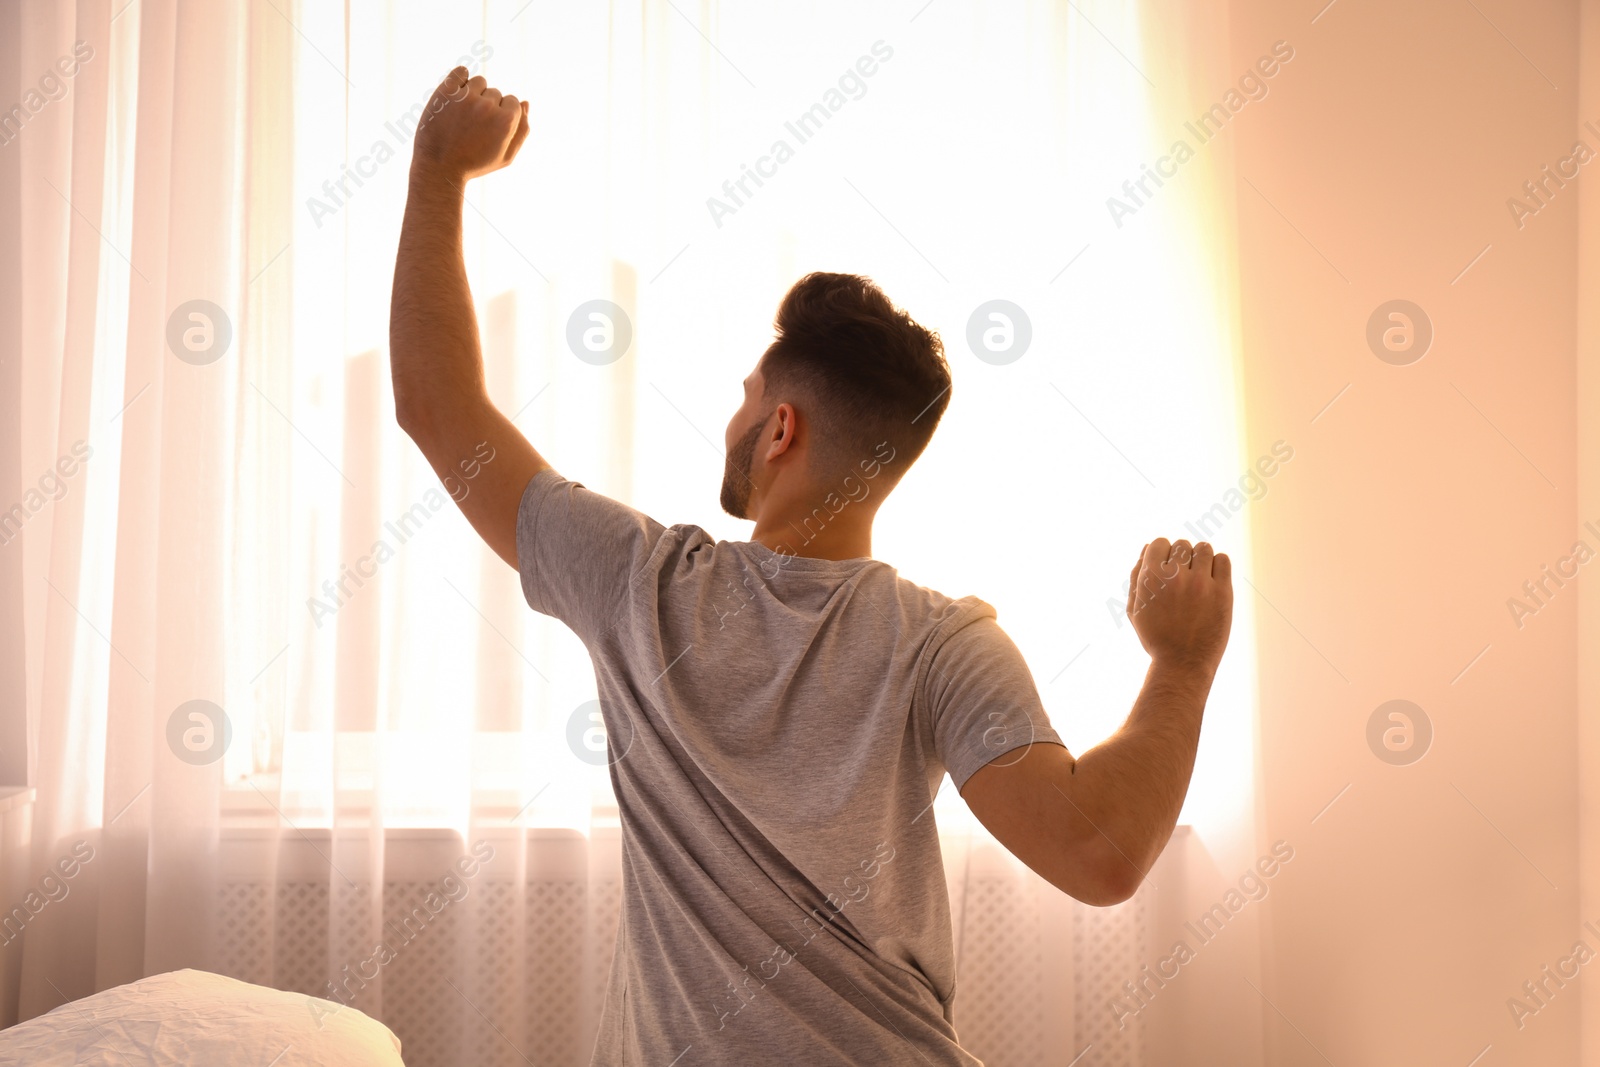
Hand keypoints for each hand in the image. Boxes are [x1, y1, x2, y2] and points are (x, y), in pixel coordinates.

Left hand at [411, 66, 529, 184]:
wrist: (438, 168)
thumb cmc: (475, 164)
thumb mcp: (506, 156)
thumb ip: (521, 130)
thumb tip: (525, 103)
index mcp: (505, 120)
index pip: (513, 101)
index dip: (503, 115)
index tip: (489, 129)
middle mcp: (487, 105)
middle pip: (495, 92)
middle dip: (488, 106)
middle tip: (473, 127)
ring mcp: (465, 97)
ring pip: (479, 81)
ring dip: (475, 93)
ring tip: (463, 114)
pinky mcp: (446, 92)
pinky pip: (460, 72)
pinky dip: (461, 77)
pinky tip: (457, 93)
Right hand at [1126, 538, 1232, 672]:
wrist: (1182, 664)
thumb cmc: (1156, 637)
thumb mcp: (1135, 609)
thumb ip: (1137, 576)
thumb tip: (1147, 548)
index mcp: (1151, 578)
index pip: (1159, 543)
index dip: (1162, 554)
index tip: (1166, 569)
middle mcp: (1175, 576)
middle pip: (1182, 544)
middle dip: (1181, 558)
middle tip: (1182, 578)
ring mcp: (1201, 583)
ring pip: (1204, 548)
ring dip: (1200, 559)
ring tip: (1198, 577)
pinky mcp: (1222, 592)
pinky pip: (1223, 560)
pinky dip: (1217, 565)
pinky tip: (1211, 580)